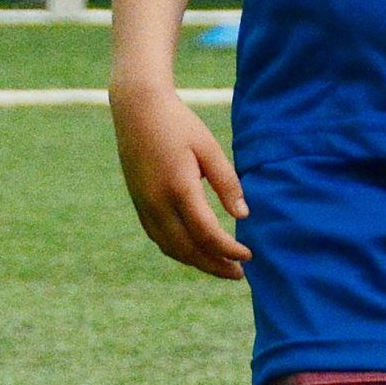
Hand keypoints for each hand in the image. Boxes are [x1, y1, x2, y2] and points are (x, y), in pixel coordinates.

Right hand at [110, 81, 251, 278]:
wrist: (137, 110)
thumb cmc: (180, 125)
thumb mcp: (209, 148)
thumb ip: (227, 183)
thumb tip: (243, 216)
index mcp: (178, 188)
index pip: (207, 233)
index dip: (229, 250)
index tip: (248, 256)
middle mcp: (157, 203)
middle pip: (188, 249)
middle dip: (215, 266)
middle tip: (239, 274)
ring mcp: (144, 205)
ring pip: (171, 248)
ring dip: (197, 262)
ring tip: (221, 267)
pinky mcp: (139, 203)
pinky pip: (159, 238)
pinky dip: (179, 251)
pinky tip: (196, 252)